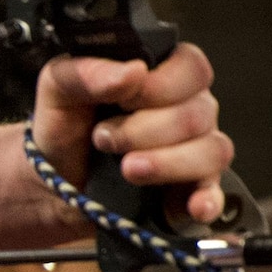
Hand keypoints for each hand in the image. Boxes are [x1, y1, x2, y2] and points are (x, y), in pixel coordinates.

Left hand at [31, 44, 231, 224]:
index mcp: (162, 74)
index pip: (192, 66)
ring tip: (127, 168)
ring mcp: (197, 149)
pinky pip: (217, 193)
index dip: (159, 86)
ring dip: (166, 162)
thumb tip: (133, 71)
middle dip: (145, 129)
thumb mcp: (58, 88)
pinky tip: (192, 206)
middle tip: (104, 138)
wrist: (54, 181)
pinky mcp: (194, 189)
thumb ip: (87, 72)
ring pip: (211, 150)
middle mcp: (189, 108)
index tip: (121, 102)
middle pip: (198, 113)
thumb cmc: (64, 127)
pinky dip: (207, 199)